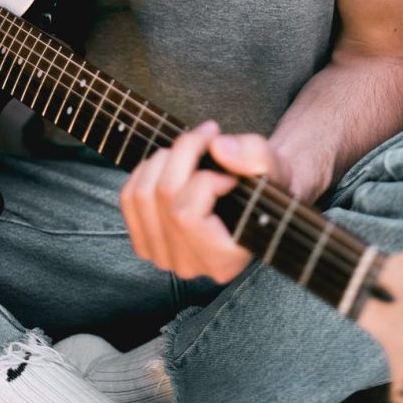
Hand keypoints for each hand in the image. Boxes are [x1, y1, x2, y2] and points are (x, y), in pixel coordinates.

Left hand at [120, 120, 292, 283]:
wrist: (255, 199)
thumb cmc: (266, 187)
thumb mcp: (274, 167)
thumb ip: (255, 157)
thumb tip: (218, 148)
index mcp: (224, 260)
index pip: (187, 215)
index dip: (206, 179)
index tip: (230, 173)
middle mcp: (191, 266)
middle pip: (163, 197)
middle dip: (184, 152)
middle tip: (209, 136)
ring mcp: (164, 257)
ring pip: (142, 194)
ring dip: (165, 157)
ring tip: (192, 147)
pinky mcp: (146, 242)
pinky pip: (128, 199)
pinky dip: (145, 169)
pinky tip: (170, 161)